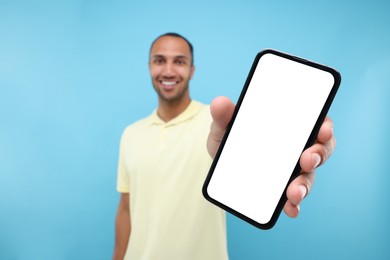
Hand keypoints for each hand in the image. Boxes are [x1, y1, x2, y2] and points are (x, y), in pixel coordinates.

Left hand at [207, 96, 335, 217]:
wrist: (219, 165)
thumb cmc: (230, 139)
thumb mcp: (224, 126)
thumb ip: (223, 116)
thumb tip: (219, 103)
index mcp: (289, 127)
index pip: (315, 123)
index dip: (324, 126)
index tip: (323, 129)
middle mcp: (296, 148)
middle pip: (319, 150)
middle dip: (318, 155)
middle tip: (307, 160)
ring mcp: (290, 171)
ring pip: (308, 176)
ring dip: (305, 184)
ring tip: (294, 192)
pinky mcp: (281, 191)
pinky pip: (292, 198)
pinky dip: (294, 205)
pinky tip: (290, 209)